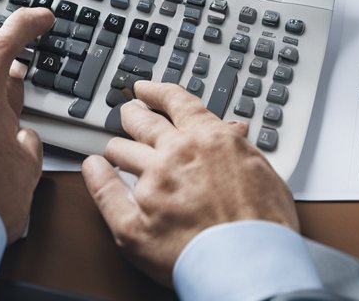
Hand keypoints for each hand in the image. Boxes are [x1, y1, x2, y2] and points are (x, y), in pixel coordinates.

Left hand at [82, 81, 299, 284]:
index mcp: (208, 139)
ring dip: (118, 147)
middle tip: (129, 113)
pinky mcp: (133, 222)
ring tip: (116, 149)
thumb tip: (233, 133)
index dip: (156, 91)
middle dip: (132, 114)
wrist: (252, 268)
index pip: (176, 102)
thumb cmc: (264, 228)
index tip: (146, 89)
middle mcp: (174, 155)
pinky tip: (93, 168)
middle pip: (141, 121)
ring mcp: (150, 187)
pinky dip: (96, 175)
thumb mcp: (265, 173)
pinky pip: (104, 190)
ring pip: (120, 151)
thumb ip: (240, 148)